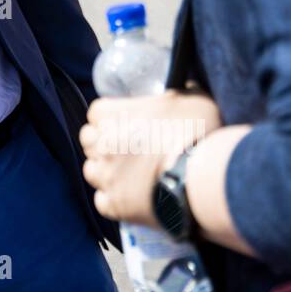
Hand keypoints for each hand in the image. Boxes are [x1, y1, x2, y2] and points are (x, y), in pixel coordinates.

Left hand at [79, 91, 221, 226]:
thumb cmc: (197, 133)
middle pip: (88, 141)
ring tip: (127, 175)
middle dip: (102, 143)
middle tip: (125, 149)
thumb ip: (179, 92)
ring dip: (105, 172)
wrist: (202, 179)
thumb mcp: (192, 99)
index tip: (125, 123)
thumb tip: (184, 87)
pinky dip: (113, 200)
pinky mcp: (115, 205)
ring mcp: (106, 176)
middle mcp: (102, 144)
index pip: (96, 112)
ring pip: (91, 171)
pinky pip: (102, 201)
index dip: (110, 118)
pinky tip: (130, 197)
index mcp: (112, 114)